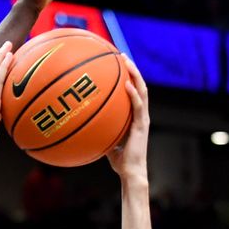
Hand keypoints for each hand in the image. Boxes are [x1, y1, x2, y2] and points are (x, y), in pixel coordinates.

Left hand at [106, 57, 149, 183]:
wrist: (131, 173)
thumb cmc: (120, 161)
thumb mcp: (108, 142)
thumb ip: (101, 131)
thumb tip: (85, 125)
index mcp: (135, 117)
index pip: (134, 91)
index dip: (128, 76)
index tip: (118, 63)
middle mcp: (141, 115)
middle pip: (139, 86)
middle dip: (131, 69)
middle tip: (121, 55)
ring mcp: (143, 120)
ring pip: (142, 91)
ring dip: (135, 75)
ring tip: (126, 62)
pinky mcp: (142, 126)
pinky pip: (138, 107)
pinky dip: (133, 95)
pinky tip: (127, 85)